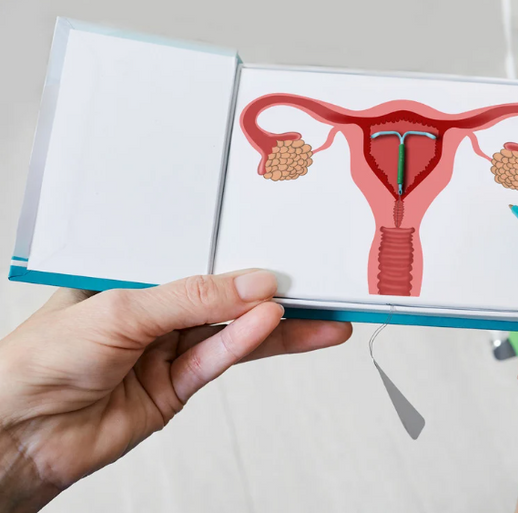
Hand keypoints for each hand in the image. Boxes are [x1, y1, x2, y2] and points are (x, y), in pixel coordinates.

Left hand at [0, 270, 351, 510]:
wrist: (19, 434)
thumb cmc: (38, 361)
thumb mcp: (120, 310)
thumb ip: (192, 298)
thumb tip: (251, 286)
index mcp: (129, 275)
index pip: (197, 256)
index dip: (240, 253)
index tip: (283, 250)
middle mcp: (151, 311)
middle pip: (224, 295)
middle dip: (271, 290)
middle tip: (318, 283)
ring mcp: (166, 350)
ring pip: (233, 331)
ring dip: (278, 325)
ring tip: (321, 315)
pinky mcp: (176, 387)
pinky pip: (221, 360)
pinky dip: (248, 343)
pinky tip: (276, 328)